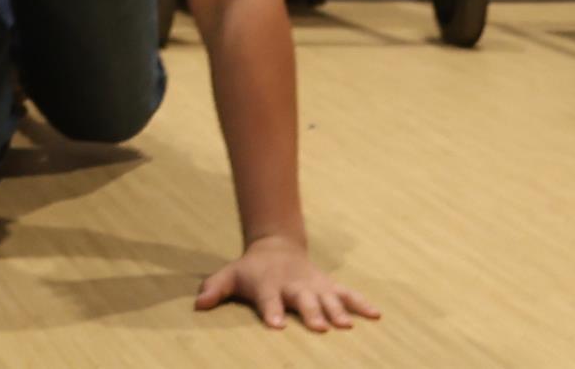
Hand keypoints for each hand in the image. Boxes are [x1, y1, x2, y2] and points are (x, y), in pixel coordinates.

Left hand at [196, 236, 380, 332]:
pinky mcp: (329, 286)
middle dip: (311, 313)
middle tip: (319, 327)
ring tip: (346, 325)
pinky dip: (362, 303)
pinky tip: (376, 315)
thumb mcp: (230, 275)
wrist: (276, 246)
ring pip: (328, 298)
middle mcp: (294, 286)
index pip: (269, 300)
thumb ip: (215, 288)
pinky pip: (348, 294)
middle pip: (303, 300)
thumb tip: (198, 304)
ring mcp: (314, 286)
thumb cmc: (251, 270)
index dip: (272, 311)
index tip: (277, 325)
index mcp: (269, 286)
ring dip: (337, 311)